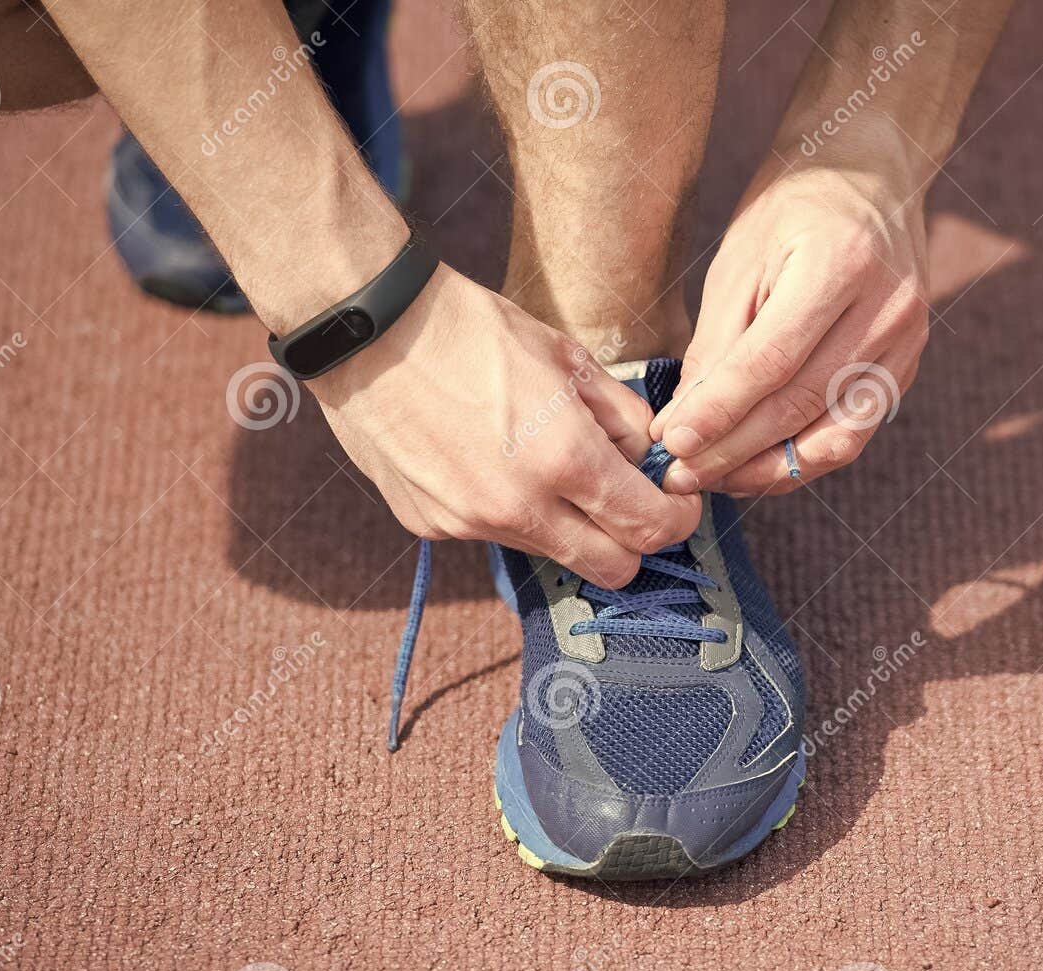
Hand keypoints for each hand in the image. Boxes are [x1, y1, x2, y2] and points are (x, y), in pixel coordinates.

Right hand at [312, 267, 700, 587]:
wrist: (366, 330)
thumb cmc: (472, 329)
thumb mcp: (568, 357)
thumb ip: (621, 418)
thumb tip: (647, 458)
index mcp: (564, 458)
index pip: (648, 527)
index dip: (676, 520)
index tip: (675, 503)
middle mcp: (519, 507)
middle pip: (611, 569)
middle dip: (632, 542)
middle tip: (629, 502)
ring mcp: (471, 524)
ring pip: (552, 552)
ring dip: (569, 524)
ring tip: (546, 463)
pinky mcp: (432, 526)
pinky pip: (494, 534)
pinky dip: (510, 510)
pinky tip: (488, 459)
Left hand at [652, 143, 928, 495]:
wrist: (872, 174)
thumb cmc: (794, 208)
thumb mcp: (741, 257)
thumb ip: (717, 342)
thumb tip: (686, 422)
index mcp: (841, 263)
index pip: (770, 361)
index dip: (718, 411)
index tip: (672, 442)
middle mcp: (886, 308)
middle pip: (799, 403)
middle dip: (733, 449)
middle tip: (682, 474)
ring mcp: (907, 342)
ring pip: (833, 435)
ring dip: (768, 469)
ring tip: (716, 480)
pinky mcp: (907, 367)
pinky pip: (852, 431)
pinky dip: (802, 459)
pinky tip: (757, 467)